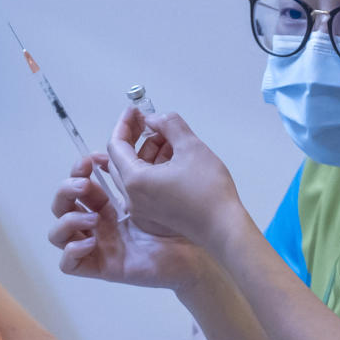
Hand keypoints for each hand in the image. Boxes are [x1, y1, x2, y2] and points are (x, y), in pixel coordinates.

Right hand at [48, 155, 209, 291]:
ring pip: (57, 235)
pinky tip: (93, 240)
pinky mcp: (103, 268)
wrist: (196, 250)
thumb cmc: (178, 220)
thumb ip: (135, 165)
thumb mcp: (154, 187)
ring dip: (68, 219)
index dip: (79, 170)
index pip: (79, 185)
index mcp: (108, 204)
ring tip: (94, 216)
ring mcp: (98, 247)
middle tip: (86, 183)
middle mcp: (98, 225)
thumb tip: (114, 146)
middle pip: (62, 205)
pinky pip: (68, 265)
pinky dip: (72, 251)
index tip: (92, 158)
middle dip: (66, 189)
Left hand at [107, 107, 248, 251]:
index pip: (116, 145)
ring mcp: (141, 209)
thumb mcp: (190, 146)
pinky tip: (172, 156)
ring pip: (134, 172)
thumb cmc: (208, 191)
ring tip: (170, 138)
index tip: (135, 111)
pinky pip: (143, 185)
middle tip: (151, 122)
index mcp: (134, 180)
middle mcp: (131, 197)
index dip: (125, 124)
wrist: (223, 228)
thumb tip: (155, 119)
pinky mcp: (152, 214)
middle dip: (135, 137)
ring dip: (147, 152)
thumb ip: (169, 125)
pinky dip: (153, 167)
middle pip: (122, 159)